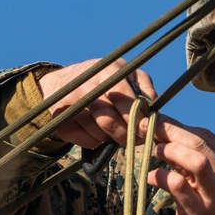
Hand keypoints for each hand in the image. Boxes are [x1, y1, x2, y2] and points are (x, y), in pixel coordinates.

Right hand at [37, 59, 156, 148]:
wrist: (61, 83)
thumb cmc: (102, 78)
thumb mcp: (125, 72)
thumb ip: (143, 86)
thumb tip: (153, 106)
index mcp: (107, 72)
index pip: (126, 102)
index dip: (138, 119)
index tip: (146, 128)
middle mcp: (87, 87)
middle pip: (111, 121)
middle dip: (128, 134)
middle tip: (137, 137)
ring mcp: (71, 104)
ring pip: (100, 134)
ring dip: (112, 137)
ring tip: (114, 127)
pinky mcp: (61, 120)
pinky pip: (88, 141)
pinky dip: (97, 141)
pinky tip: (96, 129)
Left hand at [146, 117, 214, 214]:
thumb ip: (198, 162)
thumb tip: (167, 136)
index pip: (205, 135)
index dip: (178, 126)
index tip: (157, 122)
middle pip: (198, 142)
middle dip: (169, 131)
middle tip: (146, 127)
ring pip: (196, 160)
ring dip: (169, 151)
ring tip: (153, 152)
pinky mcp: (198, 214)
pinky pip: (177, 187)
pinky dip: (160, 176)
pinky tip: (151, 177)